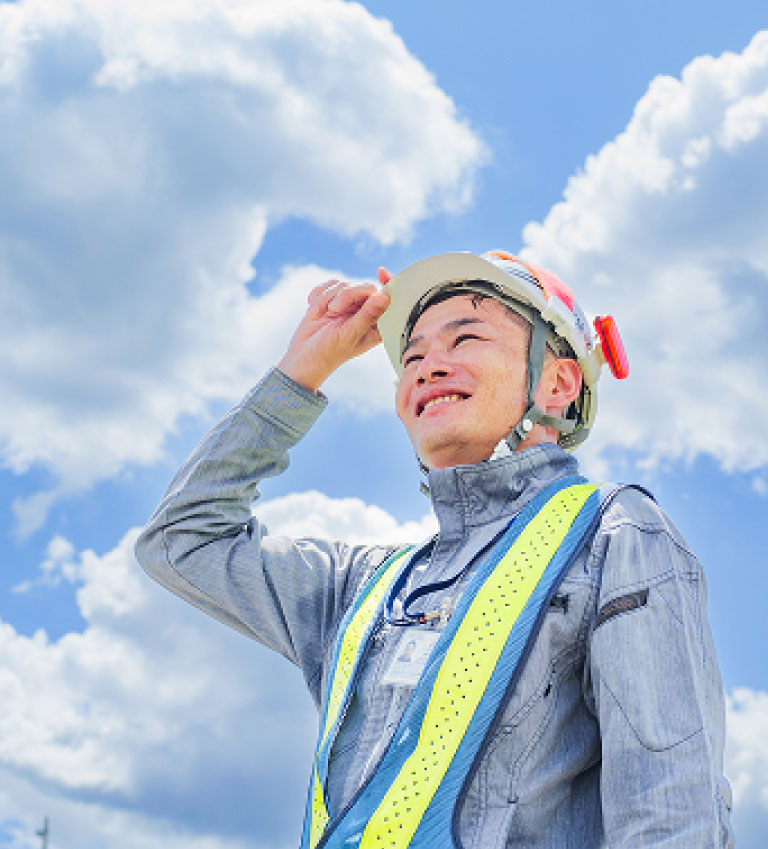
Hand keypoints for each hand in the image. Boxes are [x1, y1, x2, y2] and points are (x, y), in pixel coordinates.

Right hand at [277, 268, 391, 391]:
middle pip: (362, 287)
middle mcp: (363, 314)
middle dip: (345, 296)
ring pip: (342, 285)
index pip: (387, 300)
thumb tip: (386, 295)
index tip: (381, 272)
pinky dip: (317, 297)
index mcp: (375, 325)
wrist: (302, 357)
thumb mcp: (350, 334)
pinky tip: (313, 312)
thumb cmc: (329, 352)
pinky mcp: (330, 301)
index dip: (388, 284)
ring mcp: (346, 307)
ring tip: (317, 316)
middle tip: (333, 310)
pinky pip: (327, 286)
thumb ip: (369, 314)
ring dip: (326, 299)